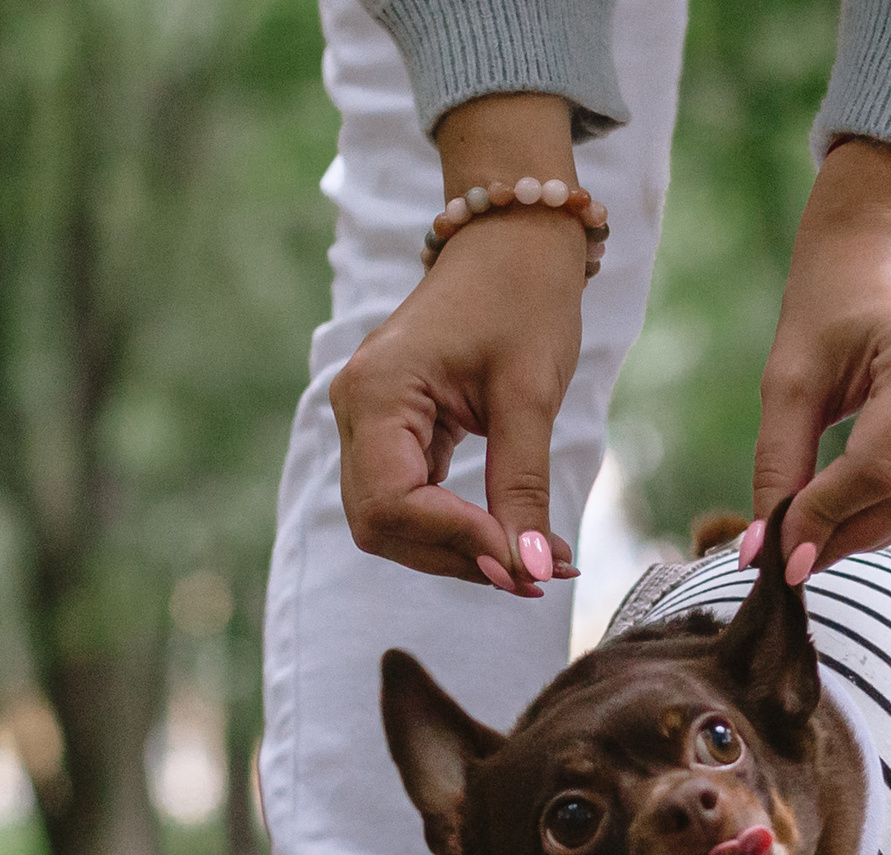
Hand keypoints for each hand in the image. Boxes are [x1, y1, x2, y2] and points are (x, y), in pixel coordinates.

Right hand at [330, 95, 588, 597]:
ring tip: (536, 565)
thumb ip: (523, 487)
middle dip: (457, 558)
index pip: (394, 502)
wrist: (512, 242)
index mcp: (378, 391)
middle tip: (536, 576)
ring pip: (392, 524)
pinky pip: (408, 502)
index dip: (457, 542)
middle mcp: (354, 410)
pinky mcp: (389, 432)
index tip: (525, 563)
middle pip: (382, 525)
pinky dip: (458, 530)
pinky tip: (513, 541)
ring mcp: (365, 423)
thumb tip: (531, 570)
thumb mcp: (530, 395)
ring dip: (460, 554)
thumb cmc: (523, 297)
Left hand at [751, 140, 890, 581]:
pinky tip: (857, 513)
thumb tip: (760, 549)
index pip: (877, 468)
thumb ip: (777, 464)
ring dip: (872, 532)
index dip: (826, 518)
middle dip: (846, 536)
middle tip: (793, 560)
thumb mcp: (789, 376)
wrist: (887, 241)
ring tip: (818, 541)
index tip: (781, 555)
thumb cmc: (831, 297)